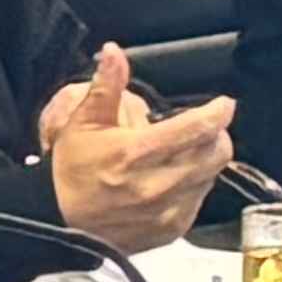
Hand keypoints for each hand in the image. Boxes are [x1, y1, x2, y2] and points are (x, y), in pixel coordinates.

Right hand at [43, 49, 239, 255]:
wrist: (58, 223)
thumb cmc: (70, 170)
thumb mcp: (82, 123)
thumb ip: (105, 86)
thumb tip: (113, 52)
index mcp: (134, 153)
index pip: (196, 128)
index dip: (217, 113)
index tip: (222, 104)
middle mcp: (155, 185)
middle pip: (215, 153)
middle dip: (215, 136)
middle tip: (202, 129)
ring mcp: (166, 210)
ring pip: (211, 176)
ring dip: (204, 161)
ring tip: (182, 154)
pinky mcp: (171, 229)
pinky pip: (200, 201)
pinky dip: (194, 186)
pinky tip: (173, 180)